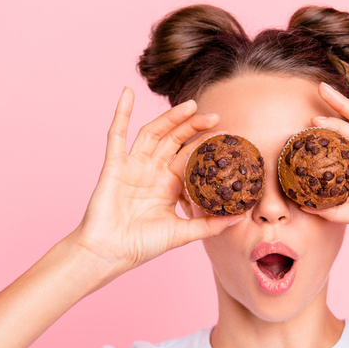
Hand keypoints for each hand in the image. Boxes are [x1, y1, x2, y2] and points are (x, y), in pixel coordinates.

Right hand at [73, 88, 241, 279]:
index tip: (226, 135)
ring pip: (153, 133)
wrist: (109, 253)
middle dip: (193, 126)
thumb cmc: (142, 245)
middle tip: (215, 116)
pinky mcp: (114, 165)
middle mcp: (152, 171)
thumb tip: (239, 217)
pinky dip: (121, 113)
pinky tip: (127, 94)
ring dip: (169, 118)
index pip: (190, 156)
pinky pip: (116, 134)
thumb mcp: (182, 233)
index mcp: (168, 184)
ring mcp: (133, 166)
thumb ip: (209, 224)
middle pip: (174, 140)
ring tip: (189, 105)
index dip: (205, 144)